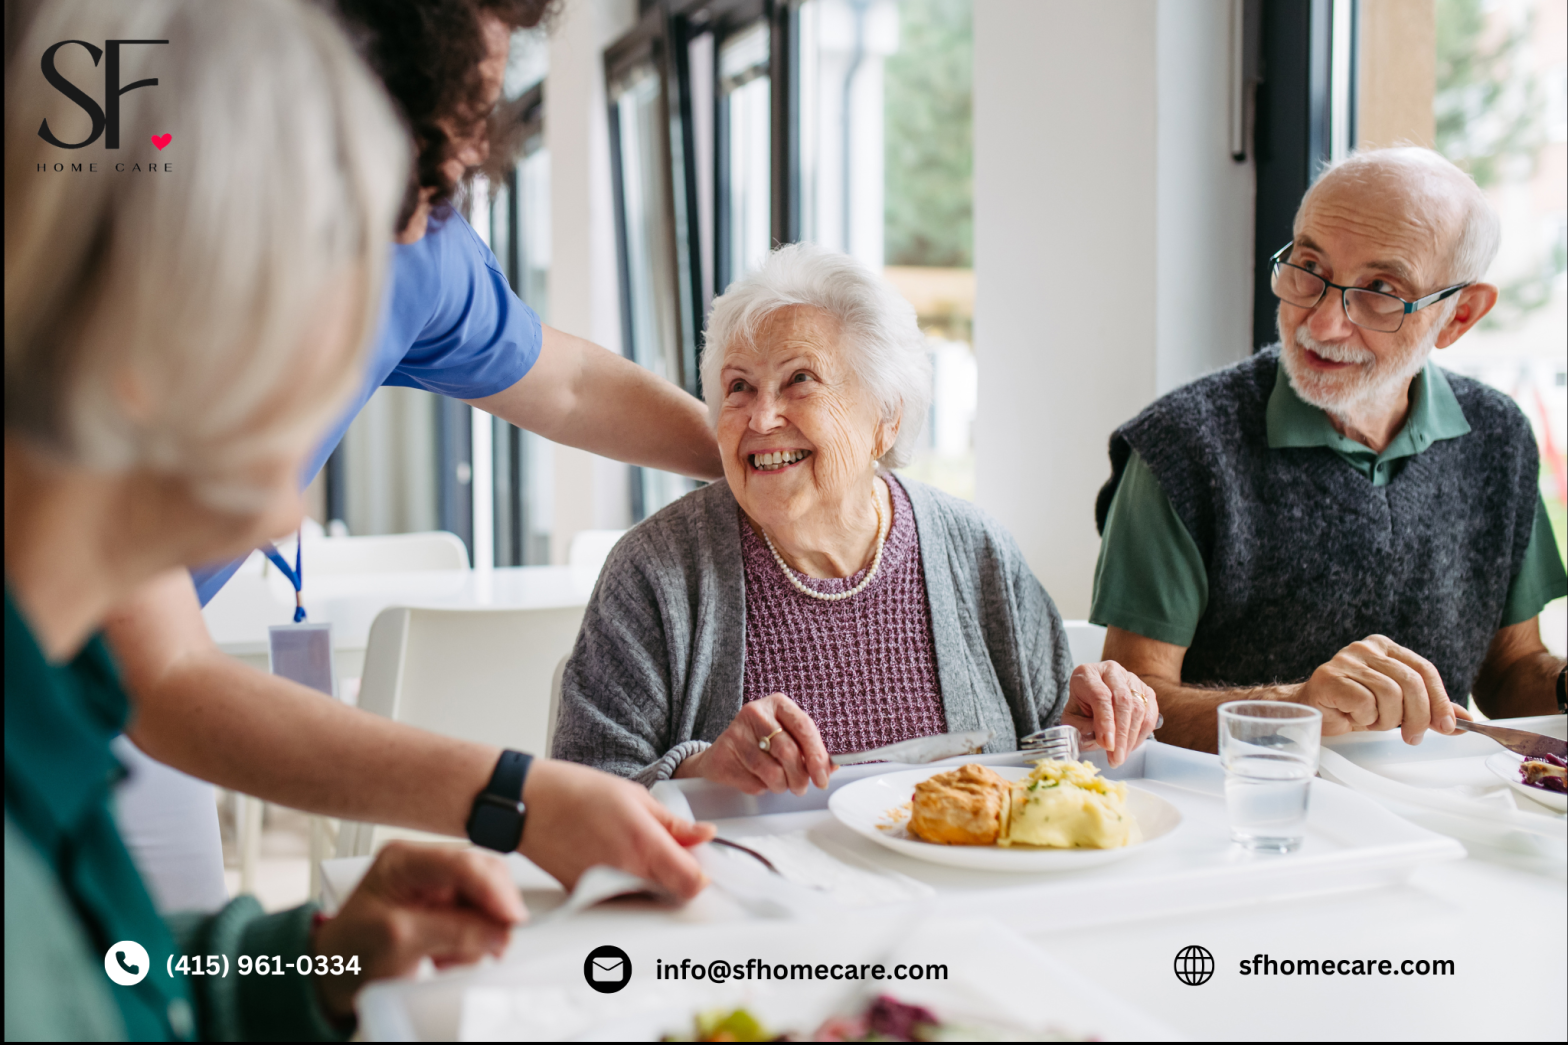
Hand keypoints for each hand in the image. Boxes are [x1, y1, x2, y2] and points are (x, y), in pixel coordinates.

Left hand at [312, 843, 524, 1021]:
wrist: (335, 974)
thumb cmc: (349, 952)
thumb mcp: (398, 940)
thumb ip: (452, 932)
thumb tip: (497, 931)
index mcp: (404, 860)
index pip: (462, 863)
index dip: (493, 890)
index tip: (511, 918)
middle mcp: (425, 866)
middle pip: (482, 876)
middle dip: (492, 912)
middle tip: (497, 943)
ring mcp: (437, 887)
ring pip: (486, 900)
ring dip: (481, 932)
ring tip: (452, 957)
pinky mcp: (446, 908)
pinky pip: (480, 919)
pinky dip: (474, 942)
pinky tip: (450, 956)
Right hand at [518, 758, 715, 899]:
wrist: (528, 805)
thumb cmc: (576, 792)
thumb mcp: (635, 796)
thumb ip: (674, 824)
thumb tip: (705, 834)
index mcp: (644, 846)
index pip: (692, 885)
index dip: (701, 875)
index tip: (697, 862)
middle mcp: (626, 875)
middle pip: (673, 895)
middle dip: (678, 878)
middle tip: (667, 851)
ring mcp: (605, 890)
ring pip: (647, 899)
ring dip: (652, 882)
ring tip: (631, 848)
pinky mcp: (587, 898)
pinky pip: (621, 898)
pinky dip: (626, 884)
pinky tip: (612, 857)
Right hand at [675, 693, 833, 795]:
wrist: (723, 752)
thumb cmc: (761, 744)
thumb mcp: (786, 737)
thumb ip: (809, 749)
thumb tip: (832, 767)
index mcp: (778, 704)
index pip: (805, 727)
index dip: (817, 756)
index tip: (823, 777)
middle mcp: (756, 712)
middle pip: (788, 752)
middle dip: (800, 777)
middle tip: (801, 788)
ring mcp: (738, 732)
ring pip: (772, 771)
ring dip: (781, 785)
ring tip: (779, 784)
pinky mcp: (724, 753)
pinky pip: (753, 781)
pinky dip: (761, 787)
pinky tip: (756, 778)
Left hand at [1059, 661, 1159, 766]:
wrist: (1090, 698)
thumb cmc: (1080, 709)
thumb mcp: (1071, 719)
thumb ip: (1081, 729)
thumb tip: (1102, 740)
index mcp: (1087, 674)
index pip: (1101, 696)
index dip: (1105, 722)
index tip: (1106, 745)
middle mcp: (1111, 671)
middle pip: (1123, 702)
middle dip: (1121, 735)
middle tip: (1116, 758)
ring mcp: (1131, 679)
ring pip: (1138, 708)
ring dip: (1131, 737)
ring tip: (1121, 756)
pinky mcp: (1146, 690)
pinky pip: (1150, 713)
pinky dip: (1142, 733)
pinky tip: (1131, 746)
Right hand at [1294, 635, 1461, 742]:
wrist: (1312, 711)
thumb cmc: (1353, 707)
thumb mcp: (1397, 706)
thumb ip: (1428, 708)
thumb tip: (1465, 720)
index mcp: (1385, 647)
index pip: (1424, 669)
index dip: (1440, 700)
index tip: (1447, 726)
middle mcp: (1366, 647)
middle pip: (1410, 682)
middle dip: (1418, 716)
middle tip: (1413, 737)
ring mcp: (1345, 660)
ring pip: (1389, 694)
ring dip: (1386, 719)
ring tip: (1373, 722)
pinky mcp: (1329, 677)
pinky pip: (1364, 702)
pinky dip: (1365, 718)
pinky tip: (1354, 717)